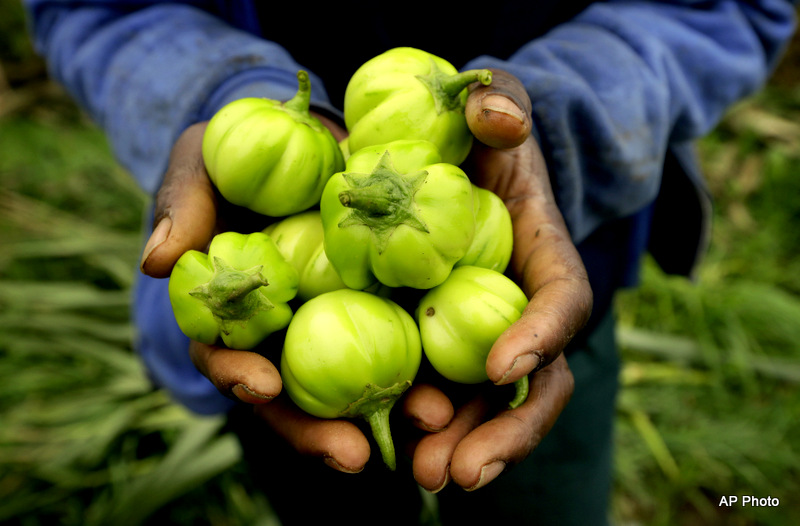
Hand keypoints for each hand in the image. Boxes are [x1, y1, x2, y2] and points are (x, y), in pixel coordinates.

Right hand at [138, 114, 454, 472]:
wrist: (302, 140)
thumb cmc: (237, 156)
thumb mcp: (202, 165)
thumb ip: (182, 206)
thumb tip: (155, 260)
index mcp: (230, 311)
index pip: (223, 355)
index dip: (237, 374)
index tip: (263, 386)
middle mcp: (280, 331)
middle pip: (292, 397)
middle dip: (317, 431)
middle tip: (352, 456)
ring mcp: (330, 324)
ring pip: (352, 384)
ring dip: (385, 415)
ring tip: (425, 424)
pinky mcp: (380, 308)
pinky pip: (400, 343)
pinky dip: (423, 368)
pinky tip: (456, 388)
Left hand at [411, 70, 592, 491]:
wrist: (450, 162)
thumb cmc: (477, 133)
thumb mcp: (492, 104)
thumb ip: (501, 102)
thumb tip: (497, 116)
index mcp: (545, 258)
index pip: (563, 301)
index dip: (541, 334)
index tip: (501, 366)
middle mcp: (521, 310)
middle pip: (531, 381)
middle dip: (504, 432)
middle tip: (459, 471)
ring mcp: (482, 334)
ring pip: (485, 406)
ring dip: (460, 447)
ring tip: (423, 477)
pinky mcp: (440, 344)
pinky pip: (436, 391)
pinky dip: (417, 424)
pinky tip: (386, 448)